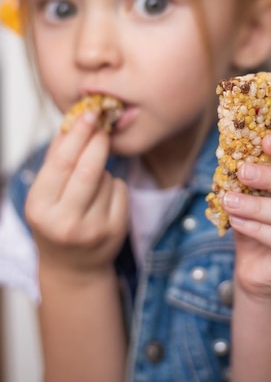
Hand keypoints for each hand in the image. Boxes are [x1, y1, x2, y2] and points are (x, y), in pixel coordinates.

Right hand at [25, 112, 128, 278]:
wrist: (73, 267)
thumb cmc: (56, 220)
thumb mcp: (45, 194)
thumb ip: (56, 160)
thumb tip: (71, 122)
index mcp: (40, 209)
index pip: (61, 164)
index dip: (77, 135)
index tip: (88, 114)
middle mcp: (65, 223)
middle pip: (88, 170)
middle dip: (97, 142)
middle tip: (102, 126)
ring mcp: (93, 230)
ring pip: (105, 178)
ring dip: (102, 169)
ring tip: (90, 184)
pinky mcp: (115, 231)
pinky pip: (120, 190)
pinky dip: (114, 185)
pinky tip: (103, 199)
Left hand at [222, 133, 270, 297]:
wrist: (259, 272)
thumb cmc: (261, 226)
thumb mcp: (257, 197)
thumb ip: (254, 177)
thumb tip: (234, 149)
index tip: (265, 140)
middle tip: (243, 171)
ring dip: (259, 206)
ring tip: (230, 200)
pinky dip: (259, 229)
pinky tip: (237, 222)